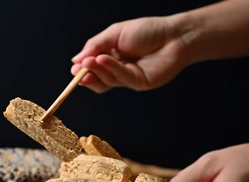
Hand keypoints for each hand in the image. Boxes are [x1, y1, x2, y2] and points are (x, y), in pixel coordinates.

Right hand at [71, 17, 189, 92]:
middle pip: (97, 79)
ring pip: (106, 81)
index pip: (92, 67)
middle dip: (86, 76)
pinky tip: (103, 60)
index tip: (74, 68)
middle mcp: (117, 69)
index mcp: (111, 56)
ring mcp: (127, 78)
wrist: (174, 35)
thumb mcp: (115, 33)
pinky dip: (110, 69)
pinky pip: (120, 78)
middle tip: (78, 71)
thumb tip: (75, 60)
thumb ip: (95, 45)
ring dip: (96, 72)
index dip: (82, 69)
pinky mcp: (137, 83)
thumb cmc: (147, 31)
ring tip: (89, 62)